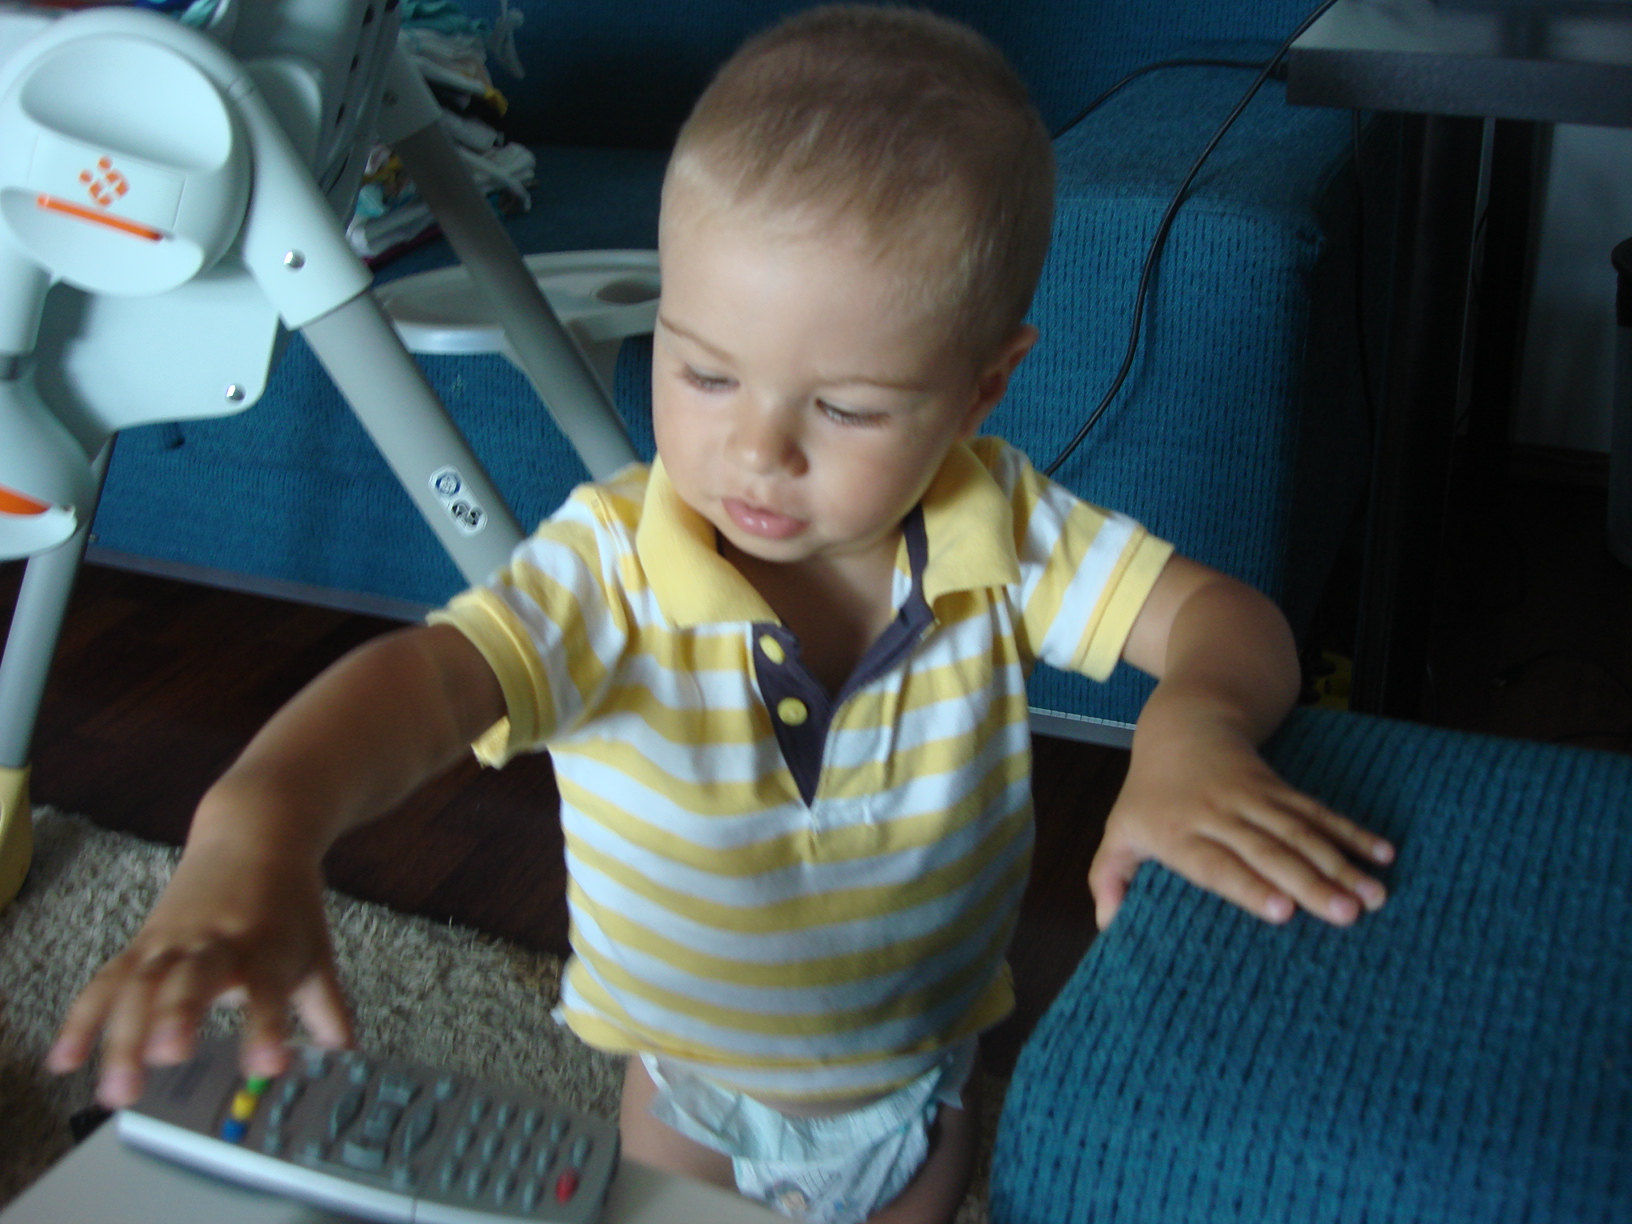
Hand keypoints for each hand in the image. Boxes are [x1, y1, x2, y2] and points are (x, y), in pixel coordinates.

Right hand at [46, 835, 351, 1107]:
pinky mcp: (143, 944)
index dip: (267, 1028)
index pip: (269, 991)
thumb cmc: (285, 904)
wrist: (255, 833)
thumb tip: (344, 1054)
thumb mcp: (314, 951)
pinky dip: (83, 1020)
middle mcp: (218, 943)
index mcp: (267, 947)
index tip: (268, 1064)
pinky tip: (65, 1060)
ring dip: (124, 1036)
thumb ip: (326, 1008)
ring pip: (142, 985)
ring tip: (119, 1088)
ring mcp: (174, 942)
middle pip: (192, 980)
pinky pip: (107, 982)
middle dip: (178, 1017)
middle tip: (171, 1054)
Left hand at [1089, 721, 1393, 929]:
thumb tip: (1107, 926)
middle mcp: (1219, 815)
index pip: (1216, 865)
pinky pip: (1319, 811)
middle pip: (1268, 851)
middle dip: (1310, 882)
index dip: (1249, 887)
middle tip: (1347, 914)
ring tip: (1375, 895)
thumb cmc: (1148, 794)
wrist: (1183, 725)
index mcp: (1178, 833)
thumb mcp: (1119, 829)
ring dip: (1341, 863)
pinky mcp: (1281, 789)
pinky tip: (1384, 852)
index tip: (1283, 911)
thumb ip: (1109, 877)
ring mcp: (1255, 798)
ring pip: (1301, 832)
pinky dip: (1352, 831)